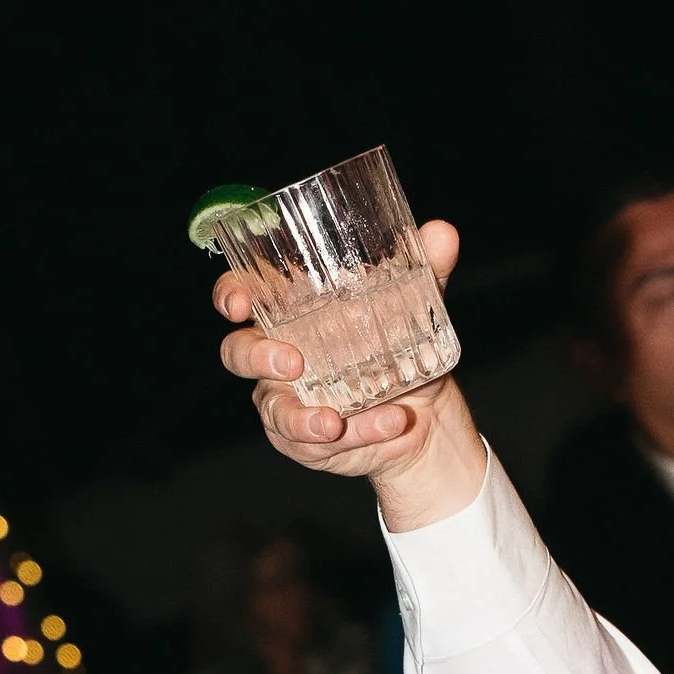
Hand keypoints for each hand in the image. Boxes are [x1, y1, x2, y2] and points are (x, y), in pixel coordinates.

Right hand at [215, 221, 486, 529]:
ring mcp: (288, 401)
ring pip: (275, 409)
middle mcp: (279, 356)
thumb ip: (426, 270)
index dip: (230, 296)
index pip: (242, 297)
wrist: (425, 416)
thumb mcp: (418, 308)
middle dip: (257, 358)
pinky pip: (316, 441)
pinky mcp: (306, 440)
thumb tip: (442, 232)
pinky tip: (388, 423)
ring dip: (302, 417)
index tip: (237, 303)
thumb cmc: (403, 350)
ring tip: (336, 421)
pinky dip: (357, 433)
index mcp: (292, 315)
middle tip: (293, 363)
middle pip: (239, 354)